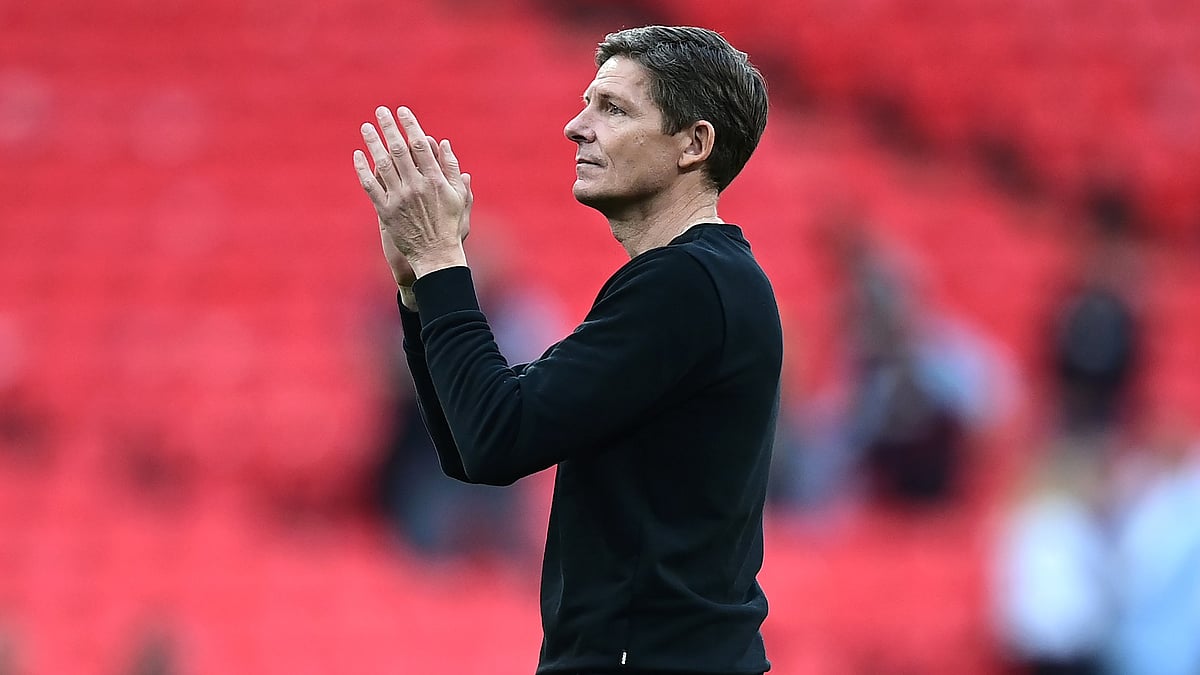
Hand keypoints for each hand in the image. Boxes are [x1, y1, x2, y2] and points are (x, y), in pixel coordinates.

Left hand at [354, 106, 472, 285]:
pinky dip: (363, 170)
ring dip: (373, 143)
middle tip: (380, 111)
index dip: (410, 125)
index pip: (420, 145)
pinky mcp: (386, 211)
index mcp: (435, 180)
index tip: (402, 111)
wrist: (435, 254)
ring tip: (366, 127)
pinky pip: (371, 186)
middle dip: (389, 127)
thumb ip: (452, 169)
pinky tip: (358, 155)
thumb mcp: (459, 196)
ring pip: (382, 164)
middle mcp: (416, 186)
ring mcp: (399, 198)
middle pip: (399, 149)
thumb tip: (444, 144)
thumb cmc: (450, 225)